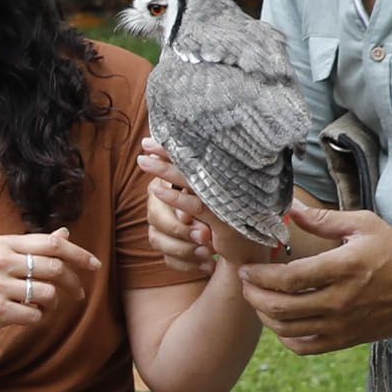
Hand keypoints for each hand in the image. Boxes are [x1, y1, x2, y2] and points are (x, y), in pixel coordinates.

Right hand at [0, 227, 100, 350]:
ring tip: (45, 307)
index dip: (79, 254)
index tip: (95, 265)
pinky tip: (29, 317)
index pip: (52, 244)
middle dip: (73, 283)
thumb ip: (32, 247)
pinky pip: (35, 315)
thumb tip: (65, 233)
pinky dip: (39, 319)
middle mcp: (1, 260)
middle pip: (55, 268)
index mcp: (4, 244)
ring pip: (48, 293)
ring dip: (53, 304)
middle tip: (78, 293)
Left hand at [139, 138, 273, 270]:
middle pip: (195, 162)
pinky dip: (175, 198)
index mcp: (230, 173)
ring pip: (192, 181)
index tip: (155, 139)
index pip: (200, 154)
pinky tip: (157, 191)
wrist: (248, 252)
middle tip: (146, 143)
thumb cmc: (228, 220)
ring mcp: (229, 200)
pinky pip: (196, 206)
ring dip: (166, 171)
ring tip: (143, 162)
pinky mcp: (225, 220)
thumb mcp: (214, 198)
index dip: (178, 145)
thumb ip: (198, 182)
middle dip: (168, 152)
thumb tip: (168, 162)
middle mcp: (232, 182)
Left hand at [237, 201, 391, 354]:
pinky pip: (305, 346)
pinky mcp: (346, 340)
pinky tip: (281, 323)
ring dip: (265, 315)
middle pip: (282, 306)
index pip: (289, 278)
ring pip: (288, 329)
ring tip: (258, 300)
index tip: (247, 268)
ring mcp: (342, 324)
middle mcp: (340, 301)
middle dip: (254, 295)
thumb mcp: (363, 225)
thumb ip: (324, 219)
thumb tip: (290, 209)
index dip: (260, 276)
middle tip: (245, 283)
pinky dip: (285, 337)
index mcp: (342, 268)